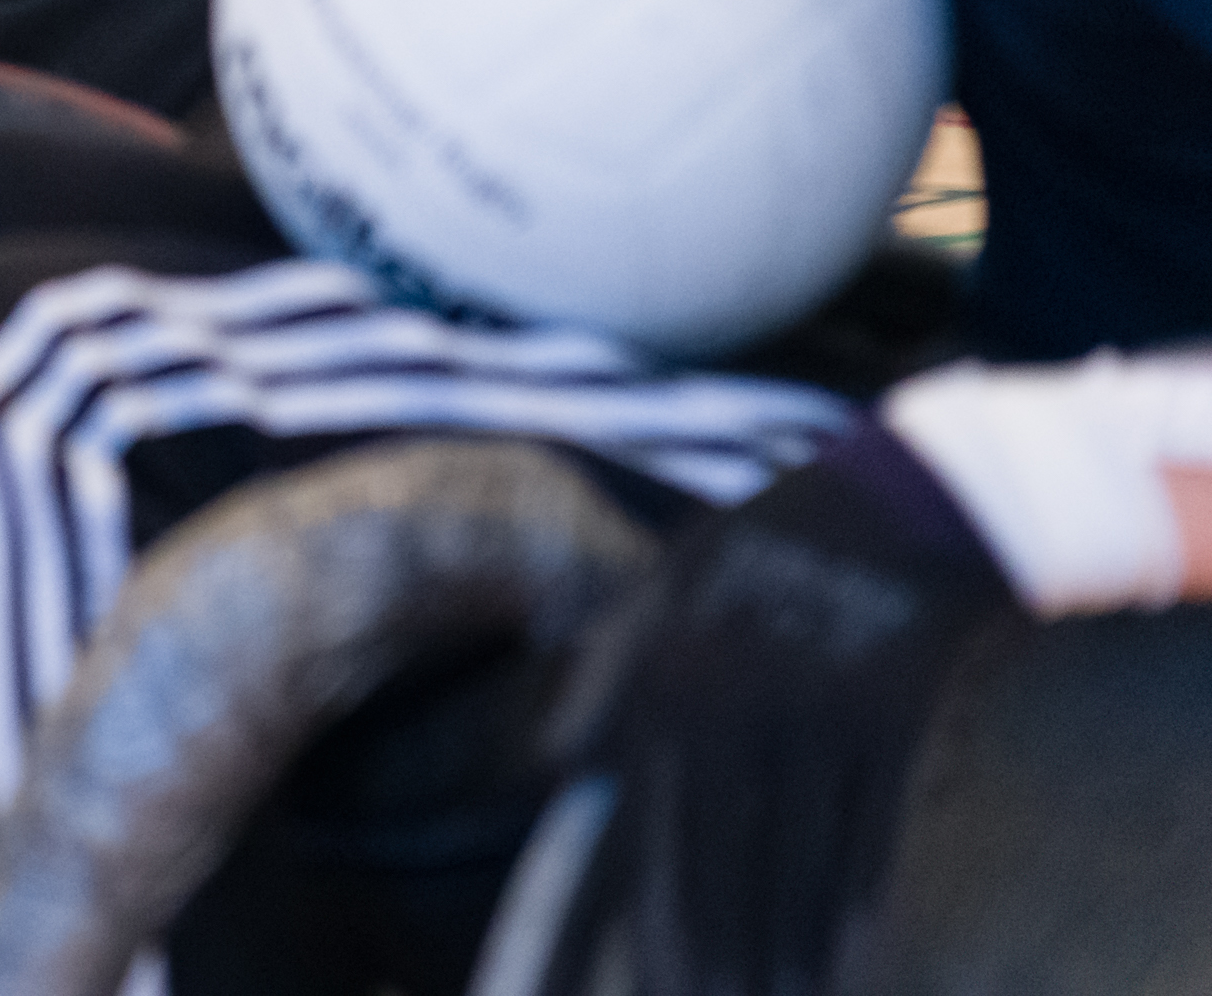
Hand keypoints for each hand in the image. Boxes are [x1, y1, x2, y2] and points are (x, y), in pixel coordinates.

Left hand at [562, 429, 1018, 992]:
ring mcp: (818, 711)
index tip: (650, 981)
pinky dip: (857, 896)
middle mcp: (736, 699)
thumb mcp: (666, 584)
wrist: (899, 499)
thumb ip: (603, 675)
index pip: (648, 820)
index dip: (651, 910)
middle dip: (717, 946)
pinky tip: (850, 948)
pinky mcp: (893, 720)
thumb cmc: (764, 549)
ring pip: (799, 855)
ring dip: (792, 942)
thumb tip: (546, 767)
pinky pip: (871, 828)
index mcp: (668, 671)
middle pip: (723, 854)